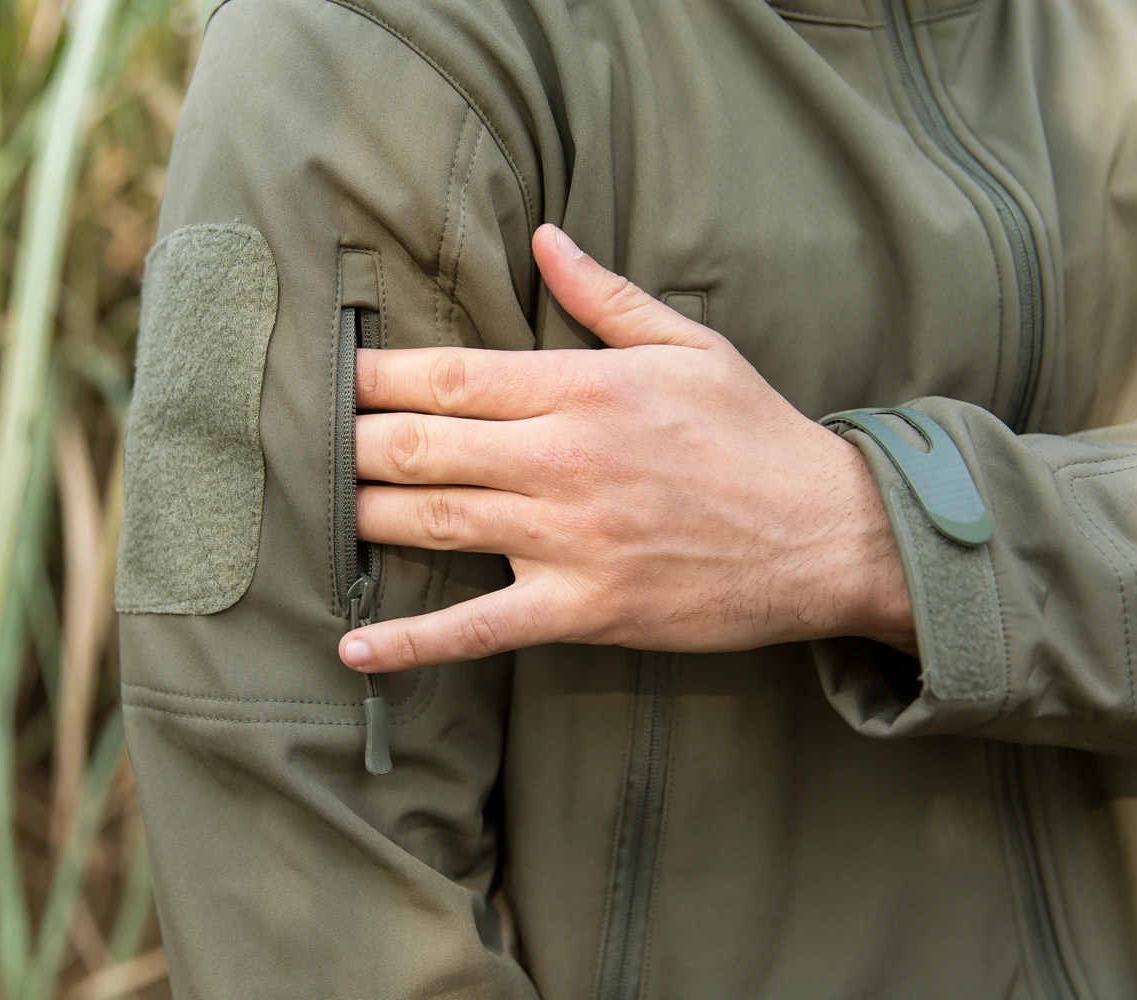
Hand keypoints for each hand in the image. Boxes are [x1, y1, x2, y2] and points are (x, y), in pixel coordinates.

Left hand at [338, 224, 913, 672]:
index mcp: (583, 388)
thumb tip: (543, 237)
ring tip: (313, 510)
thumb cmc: (756, 434)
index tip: (330, 374)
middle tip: (306, 444)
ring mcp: (569, 539)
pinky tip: (354, 647)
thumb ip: (604, 295)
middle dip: (351, 444)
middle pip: (421, 446)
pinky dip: (411, 642)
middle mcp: (563, 460)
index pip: (448, 374)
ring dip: (361, 517)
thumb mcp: (689, 345)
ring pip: (433, 525)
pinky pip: (478, 628)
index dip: (374, 374)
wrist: (830, 536)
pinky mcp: (582, 608)